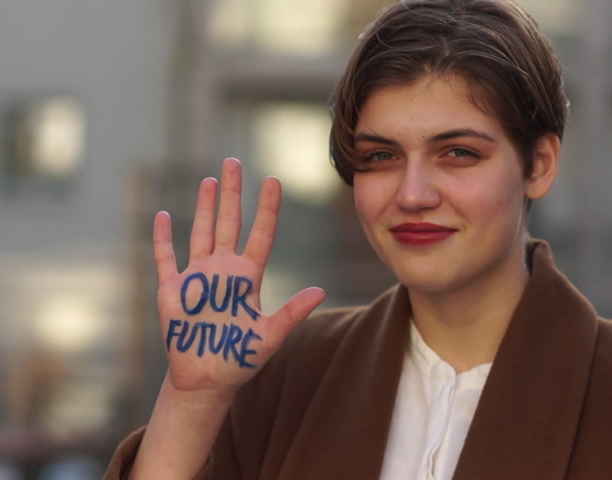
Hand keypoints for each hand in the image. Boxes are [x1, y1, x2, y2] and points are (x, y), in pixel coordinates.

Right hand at [153, 158, 325, 397]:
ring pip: (201, 232)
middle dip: (232, 193)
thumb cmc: (241, 360)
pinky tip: (164, 215)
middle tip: (233, 162)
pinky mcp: (172, 291)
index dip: (267, 208)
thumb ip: (292, 313)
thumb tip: (320, 291)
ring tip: (210, 180)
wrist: (207, 381)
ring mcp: (197, 278)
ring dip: (204, 207)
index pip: (261, 234)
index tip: (273, 180)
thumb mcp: (270, 337)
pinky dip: (163, 238)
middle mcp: (224, 271)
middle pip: (230, 223)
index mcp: (248, 278)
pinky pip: (166, 258)